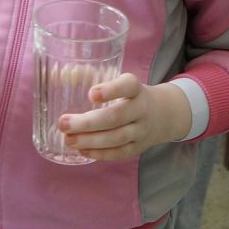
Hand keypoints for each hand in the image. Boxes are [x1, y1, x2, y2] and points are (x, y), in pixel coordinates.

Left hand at [56, 73, 191, 161]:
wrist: (164, 114)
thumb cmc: (131, 95)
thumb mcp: (122, 82)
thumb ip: (94, 76)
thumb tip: (64, 75)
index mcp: (137, 89)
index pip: (128, 86)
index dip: (111, 90)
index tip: (90, 94)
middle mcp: (142, 110)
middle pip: (117, 117)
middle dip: (88, 122)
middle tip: (63, 123)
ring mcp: (141, 131)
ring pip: (117, 138)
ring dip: (90, 141)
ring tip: (68, 140)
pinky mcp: (138, 148)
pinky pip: (119, 153)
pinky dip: (100, 153)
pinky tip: (81, 150)